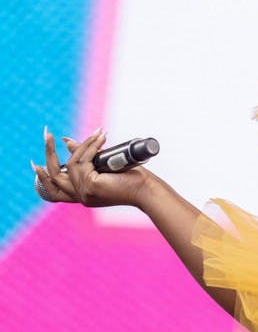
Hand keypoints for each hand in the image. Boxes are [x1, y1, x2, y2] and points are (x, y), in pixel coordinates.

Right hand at [31, 127, 152, 207]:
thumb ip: (86, 156)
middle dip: (48, 153)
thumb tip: (66, 141)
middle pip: (54, 176)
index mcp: (82, 195)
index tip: (35, 164)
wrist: (147, 190)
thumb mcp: (104, 165)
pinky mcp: (91, 186)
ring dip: (84, 145)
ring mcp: (84, 193)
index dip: (43, 177)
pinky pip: (84, 162)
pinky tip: (100, 138)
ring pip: (72, 164)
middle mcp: (80, 197)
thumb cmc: (132, 178)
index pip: (55, 190)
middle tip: (47, 133)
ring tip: (99, 134)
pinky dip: (90, 147)